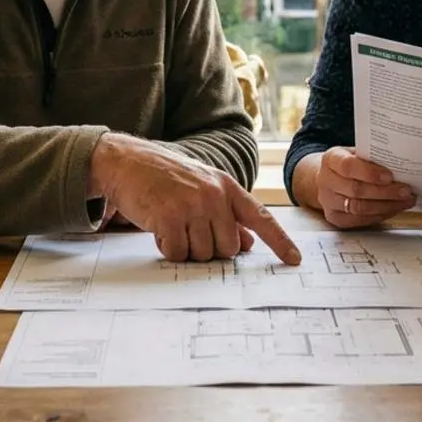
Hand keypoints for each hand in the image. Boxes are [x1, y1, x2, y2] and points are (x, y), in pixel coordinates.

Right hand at [89, 134, 301, 264]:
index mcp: (227, 187)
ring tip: (172, 224)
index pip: (261, 218)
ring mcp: (192, 205)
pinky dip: (167, 248)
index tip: (295, 260)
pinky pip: (177, 253)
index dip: (280, 241)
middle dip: (209, 249)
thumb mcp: (202, 189)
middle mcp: (214, 195)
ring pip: (202, 254)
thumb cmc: (166, 178)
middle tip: (189, 230)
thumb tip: (247, 243)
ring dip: (186, 248)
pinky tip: (159, 228)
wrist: (127, 161)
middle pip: (228, 249)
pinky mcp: (169, 216)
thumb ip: (227, 215)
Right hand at [314, 147, 416, 228]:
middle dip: (385, 192)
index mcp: (330, 159)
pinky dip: (380, 215)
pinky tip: (394, 209)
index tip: (390, 176)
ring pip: (359, 208)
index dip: (370, 173)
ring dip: (386, 206)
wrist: (329, 178)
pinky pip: (360, 220)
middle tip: (406, 191)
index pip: (348, 166)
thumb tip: (402, 163)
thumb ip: (373, 157)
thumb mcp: (357, 153)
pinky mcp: (335, 218)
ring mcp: (328, 201)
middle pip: (356, 190)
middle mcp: (325, 181)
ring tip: (405, 201)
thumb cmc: (349, 163)